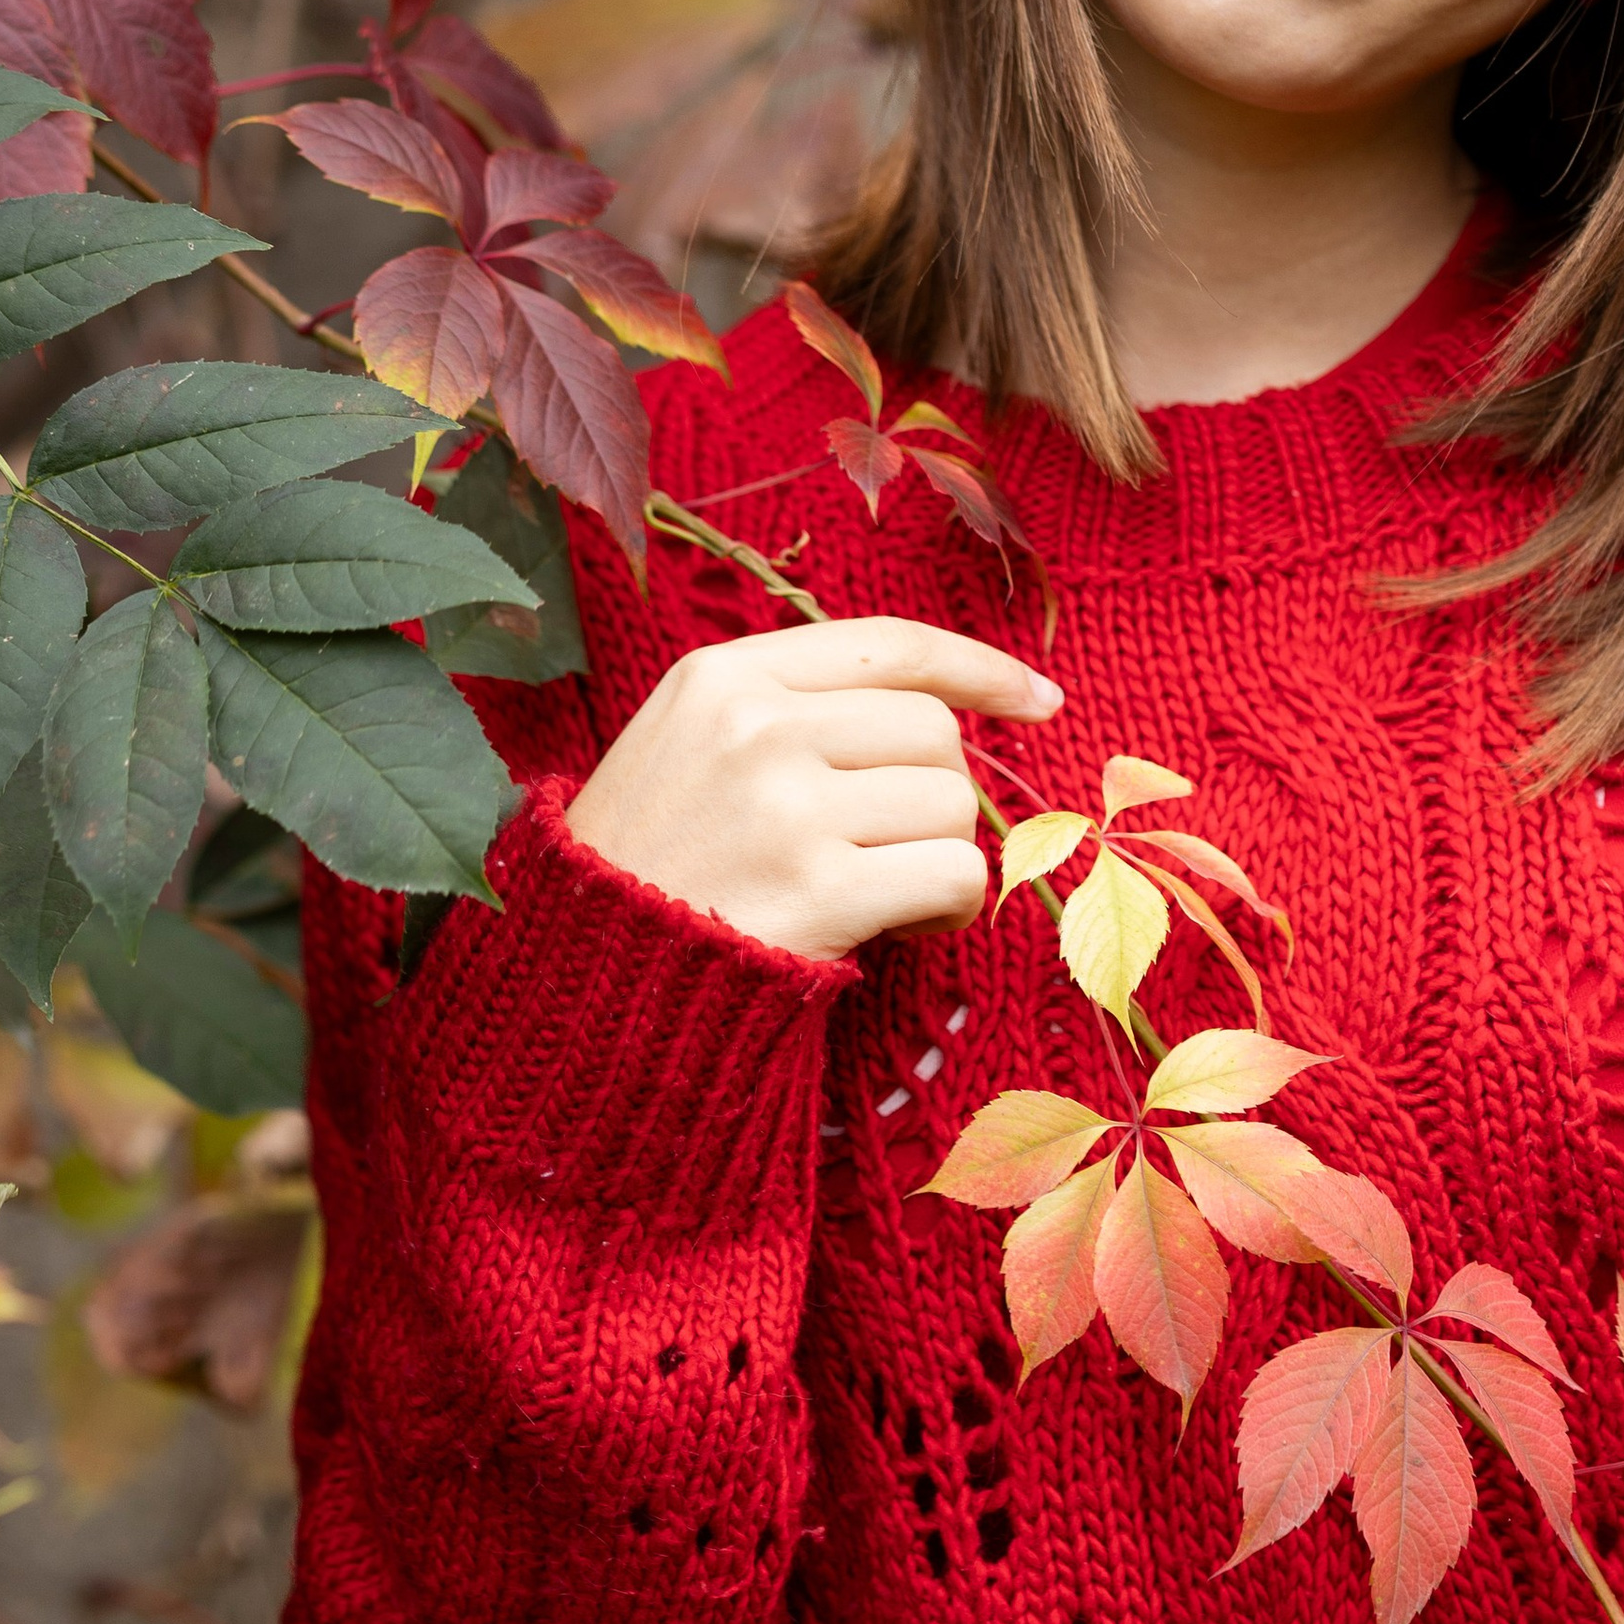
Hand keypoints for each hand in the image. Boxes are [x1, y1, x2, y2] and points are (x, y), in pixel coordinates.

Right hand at [564, 618, 1060, 959]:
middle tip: (888, 849)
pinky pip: (954, 874)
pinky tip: (901, 927)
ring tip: (881, 892)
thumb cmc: (650, 863)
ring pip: (953, 802)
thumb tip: (947, 709)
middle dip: (935, 792)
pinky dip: (950, 907)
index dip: (977, 669)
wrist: (584, 977)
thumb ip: (792, 708)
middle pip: (933, 731)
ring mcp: (787, 806)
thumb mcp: (689, 745)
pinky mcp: (819, 889)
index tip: (1038, 699)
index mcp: (722, 676)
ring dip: (941, 855)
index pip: (888, 645)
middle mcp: (756, 726)